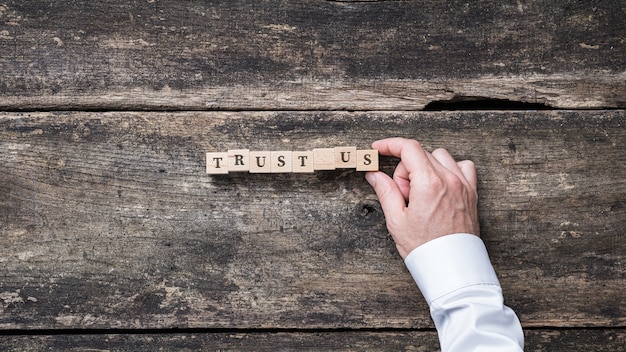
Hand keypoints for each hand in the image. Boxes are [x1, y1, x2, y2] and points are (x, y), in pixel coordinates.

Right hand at [365, 138, 479, 258]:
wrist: (451, 267)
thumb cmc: (425, 248)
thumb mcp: (396, 220)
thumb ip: (385, 191)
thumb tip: (374, 174)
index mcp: (429, 184)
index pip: (408, 148)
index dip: (390, 145)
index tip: (379, 149)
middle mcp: (449, 180)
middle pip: (421, 154)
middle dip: (405, 170)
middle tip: (402, 196)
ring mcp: (463, 185)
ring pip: (441, 157)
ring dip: (426, 167)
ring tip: (420, 194)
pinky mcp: (472, 193)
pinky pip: (463, 166)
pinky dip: (449, 170)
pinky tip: (439, 187)